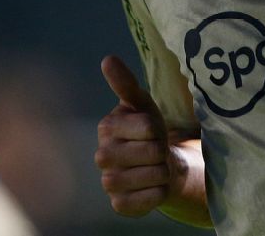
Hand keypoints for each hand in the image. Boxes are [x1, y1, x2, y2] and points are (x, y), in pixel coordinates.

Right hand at [94, 55, 181, 217]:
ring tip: (156, 167)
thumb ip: (125, 83)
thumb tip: (107, 59)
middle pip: (151, 152)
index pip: (148, 126)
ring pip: (151, 176)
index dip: (160, 128)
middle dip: (162, 150)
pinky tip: (154, 185)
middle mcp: (102, 156)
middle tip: (157, 150)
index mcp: (106, 127)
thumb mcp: (142, 104)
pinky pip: (148, 200)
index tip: (155, 130)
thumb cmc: (149, 130)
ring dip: (162, 171)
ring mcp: (108, 182)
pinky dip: (158, 192)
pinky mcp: (119, 204)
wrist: (158, 164)